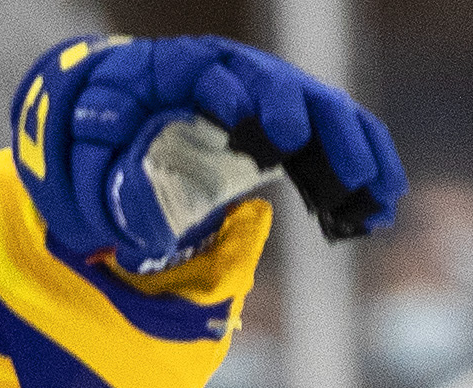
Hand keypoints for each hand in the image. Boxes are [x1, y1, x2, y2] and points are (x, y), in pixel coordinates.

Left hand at [14, 35, 404, 274]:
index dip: (233, 99)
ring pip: (321, 112)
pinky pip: (332, 142)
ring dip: (355, 153)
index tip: (252, 131)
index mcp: (180, 70)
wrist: (116, 115)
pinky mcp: (289, 127)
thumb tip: (143, 233)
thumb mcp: (92, 162)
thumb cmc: (103, 138)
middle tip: (336, 166)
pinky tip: (378, 210)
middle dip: (310, 123)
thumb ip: (114, 189)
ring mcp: (268, 97)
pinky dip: (359, 170)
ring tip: (380, 198)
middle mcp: (234, 74)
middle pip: (280, 87)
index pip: (210, 76)